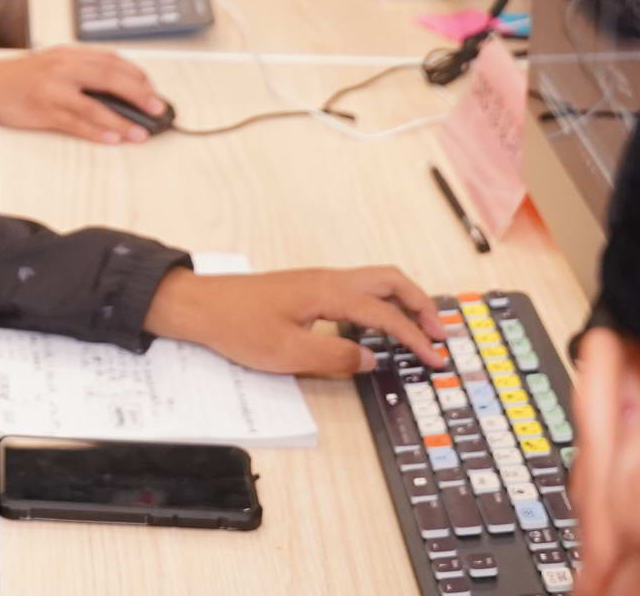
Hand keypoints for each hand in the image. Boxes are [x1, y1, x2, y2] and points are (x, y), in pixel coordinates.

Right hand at [0, 47, 165, 142]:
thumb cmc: (16, 78)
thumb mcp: (49, 62)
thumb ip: (77, 69)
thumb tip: (112, 86)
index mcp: (67, 54)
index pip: (111, 60)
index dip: (137, 75)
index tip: (152, 88)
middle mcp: (63, 68)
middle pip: (110, 78)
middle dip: (139, 94)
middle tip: (158, 108)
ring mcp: (53, 90)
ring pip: (96, 105)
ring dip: (122, 120)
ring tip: (142, 132)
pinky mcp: (43, 112)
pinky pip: (76, 124)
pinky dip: (97, 132)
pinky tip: (113, 139)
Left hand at [145, 264, 448, 377]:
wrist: (200, 305)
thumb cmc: (238, 327)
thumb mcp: (289, 354)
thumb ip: (336, 358)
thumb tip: (372, 359)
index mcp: (328, 292)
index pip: (384, 313)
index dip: (414, 337)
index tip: (435, 358)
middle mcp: (329, 279)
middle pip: (389, 280)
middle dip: (420, 304)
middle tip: (440, 334)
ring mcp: (318, 280)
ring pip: (374, 281)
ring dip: (402, 301)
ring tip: (419, 328)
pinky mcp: (309, 289)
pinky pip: (358, 289)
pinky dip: (380, 302)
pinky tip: (379, 326)